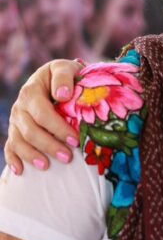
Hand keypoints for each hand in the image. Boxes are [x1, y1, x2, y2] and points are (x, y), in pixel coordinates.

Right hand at [4, 60, 81, 174]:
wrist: (56, 78)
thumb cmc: (66, 75)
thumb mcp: (66, 68)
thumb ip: (64, 78)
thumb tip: (62, 95)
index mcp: (31, 91)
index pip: (43, 114)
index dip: (58, 128)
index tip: (75, 140)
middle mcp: (20, 107)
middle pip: (31, 131)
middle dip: (49, 145)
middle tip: (68, 157)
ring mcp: (16, 120)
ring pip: (19, 141)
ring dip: (32, 155)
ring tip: (47, 165)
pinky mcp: (15, 130)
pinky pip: (10, 147)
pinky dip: (13, 159)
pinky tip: (21, 171)